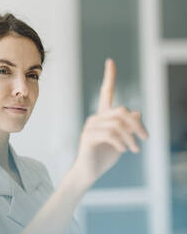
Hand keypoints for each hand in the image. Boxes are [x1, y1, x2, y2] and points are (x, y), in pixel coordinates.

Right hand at [73, 58, 148, 185]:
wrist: (89, 172)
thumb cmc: (104, 156)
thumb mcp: (122, 140)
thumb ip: (128, 127)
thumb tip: (138, 111)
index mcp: (103, 117)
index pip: (105, 92)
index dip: (109, 77)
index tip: (110, 61)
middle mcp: (95, 118)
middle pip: (121, 111)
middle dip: (137, 123)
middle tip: (145, 137)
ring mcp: (90, 127)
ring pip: (117, 123)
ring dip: (131, 137)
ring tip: (135, 150)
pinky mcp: (88, 137)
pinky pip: (110, 134)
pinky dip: (122, 142)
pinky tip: (124, 150)